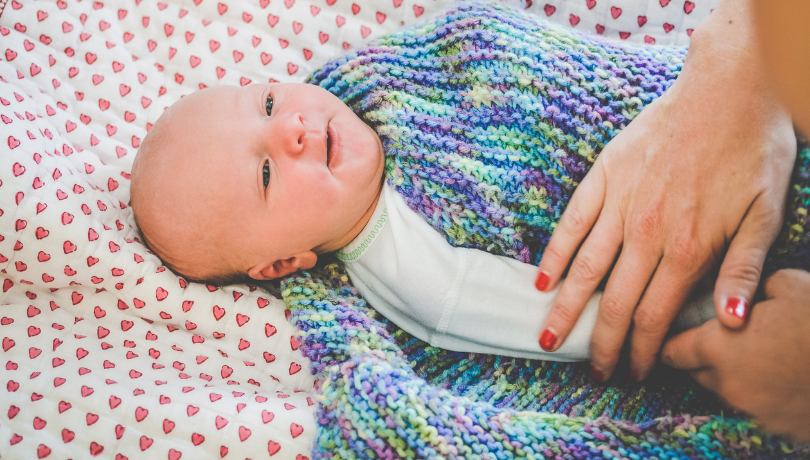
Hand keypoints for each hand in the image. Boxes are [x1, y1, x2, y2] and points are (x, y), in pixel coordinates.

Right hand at [534, 0, 795, 381]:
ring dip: (566, 309)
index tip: (631, 373)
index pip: (655, 316)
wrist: (728, 88)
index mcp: (688, 248)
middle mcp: (647, 233)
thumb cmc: (753, 149)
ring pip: (584, 269)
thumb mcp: (766, 213)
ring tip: (548, 337)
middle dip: (601, 344)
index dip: (641, 352)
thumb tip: (731, 322)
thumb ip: (743, 270)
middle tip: (591, 370)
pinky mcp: (603, 177)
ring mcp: (620, 204)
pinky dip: (554, 252)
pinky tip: (542, 279)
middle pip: (615, 303)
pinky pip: (572, 222)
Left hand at [662, 269, 809, 441]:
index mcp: (717, 347)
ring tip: (764, 350)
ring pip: (727, 389)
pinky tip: (787, 370)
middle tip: (728, 334)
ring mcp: (752, 409)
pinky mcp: (778, 425)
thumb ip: (750, 288)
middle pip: (696, 371)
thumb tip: (743, 294)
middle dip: (704, 354)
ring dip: (735, 372)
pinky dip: (763, 389)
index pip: (670, 349)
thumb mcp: (789, 286)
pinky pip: (757, 404)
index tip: (674, 328)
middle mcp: (726, 383)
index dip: (669, 338)